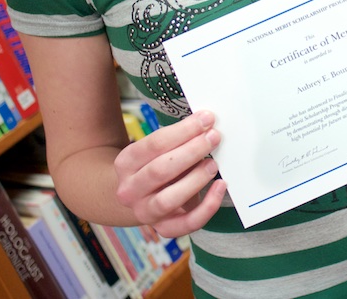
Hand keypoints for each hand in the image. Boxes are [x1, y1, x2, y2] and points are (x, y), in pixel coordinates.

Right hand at [114, 111, 226, 237]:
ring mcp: (145, 212)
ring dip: (195, 179)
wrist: (138, 197)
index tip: (206, 119)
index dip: (182, 131)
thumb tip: (208, 123)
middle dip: (191, 151)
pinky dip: (207, 207)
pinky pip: (187, 223)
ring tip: (214, 164)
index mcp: (126, 163)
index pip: (153, 145)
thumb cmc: (156, 164)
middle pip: (159, 170)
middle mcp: (130, 190)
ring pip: (168, 200)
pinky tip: (220, 186)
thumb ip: (178, 138)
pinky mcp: (164, 228)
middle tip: (214, 137)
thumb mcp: (157, 150)